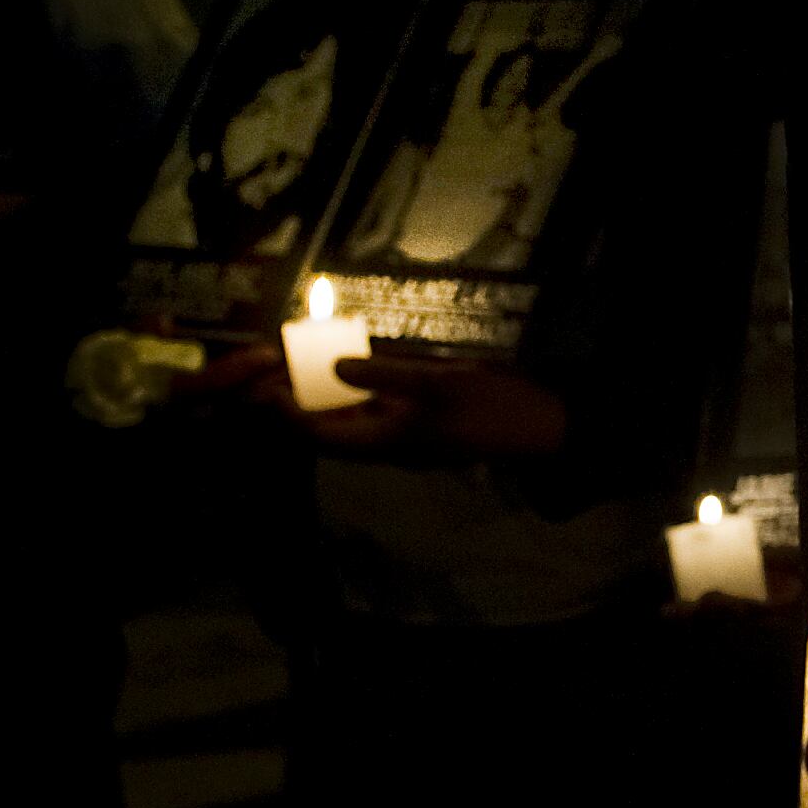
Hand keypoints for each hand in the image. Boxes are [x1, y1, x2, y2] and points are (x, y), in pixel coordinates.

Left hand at [300, 352, 569, 460]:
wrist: (540, 425)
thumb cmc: (491, 407)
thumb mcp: (439, 383)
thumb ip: (386, 374)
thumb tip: (334, 366)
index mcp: (390, 444)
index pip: (324, 437)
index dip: (291, 416)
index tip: (267, 387)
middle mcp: (391, 444)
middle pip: (332, 430)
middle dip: (301, 404)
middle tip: (276, 369)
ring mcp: (407, 434)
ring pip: (352, 420)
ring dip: (326, 395)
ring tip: (300, 363)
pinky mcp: (421, 420)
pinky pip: (377, 409)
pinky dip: (357, 389)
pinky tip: (347, 364)